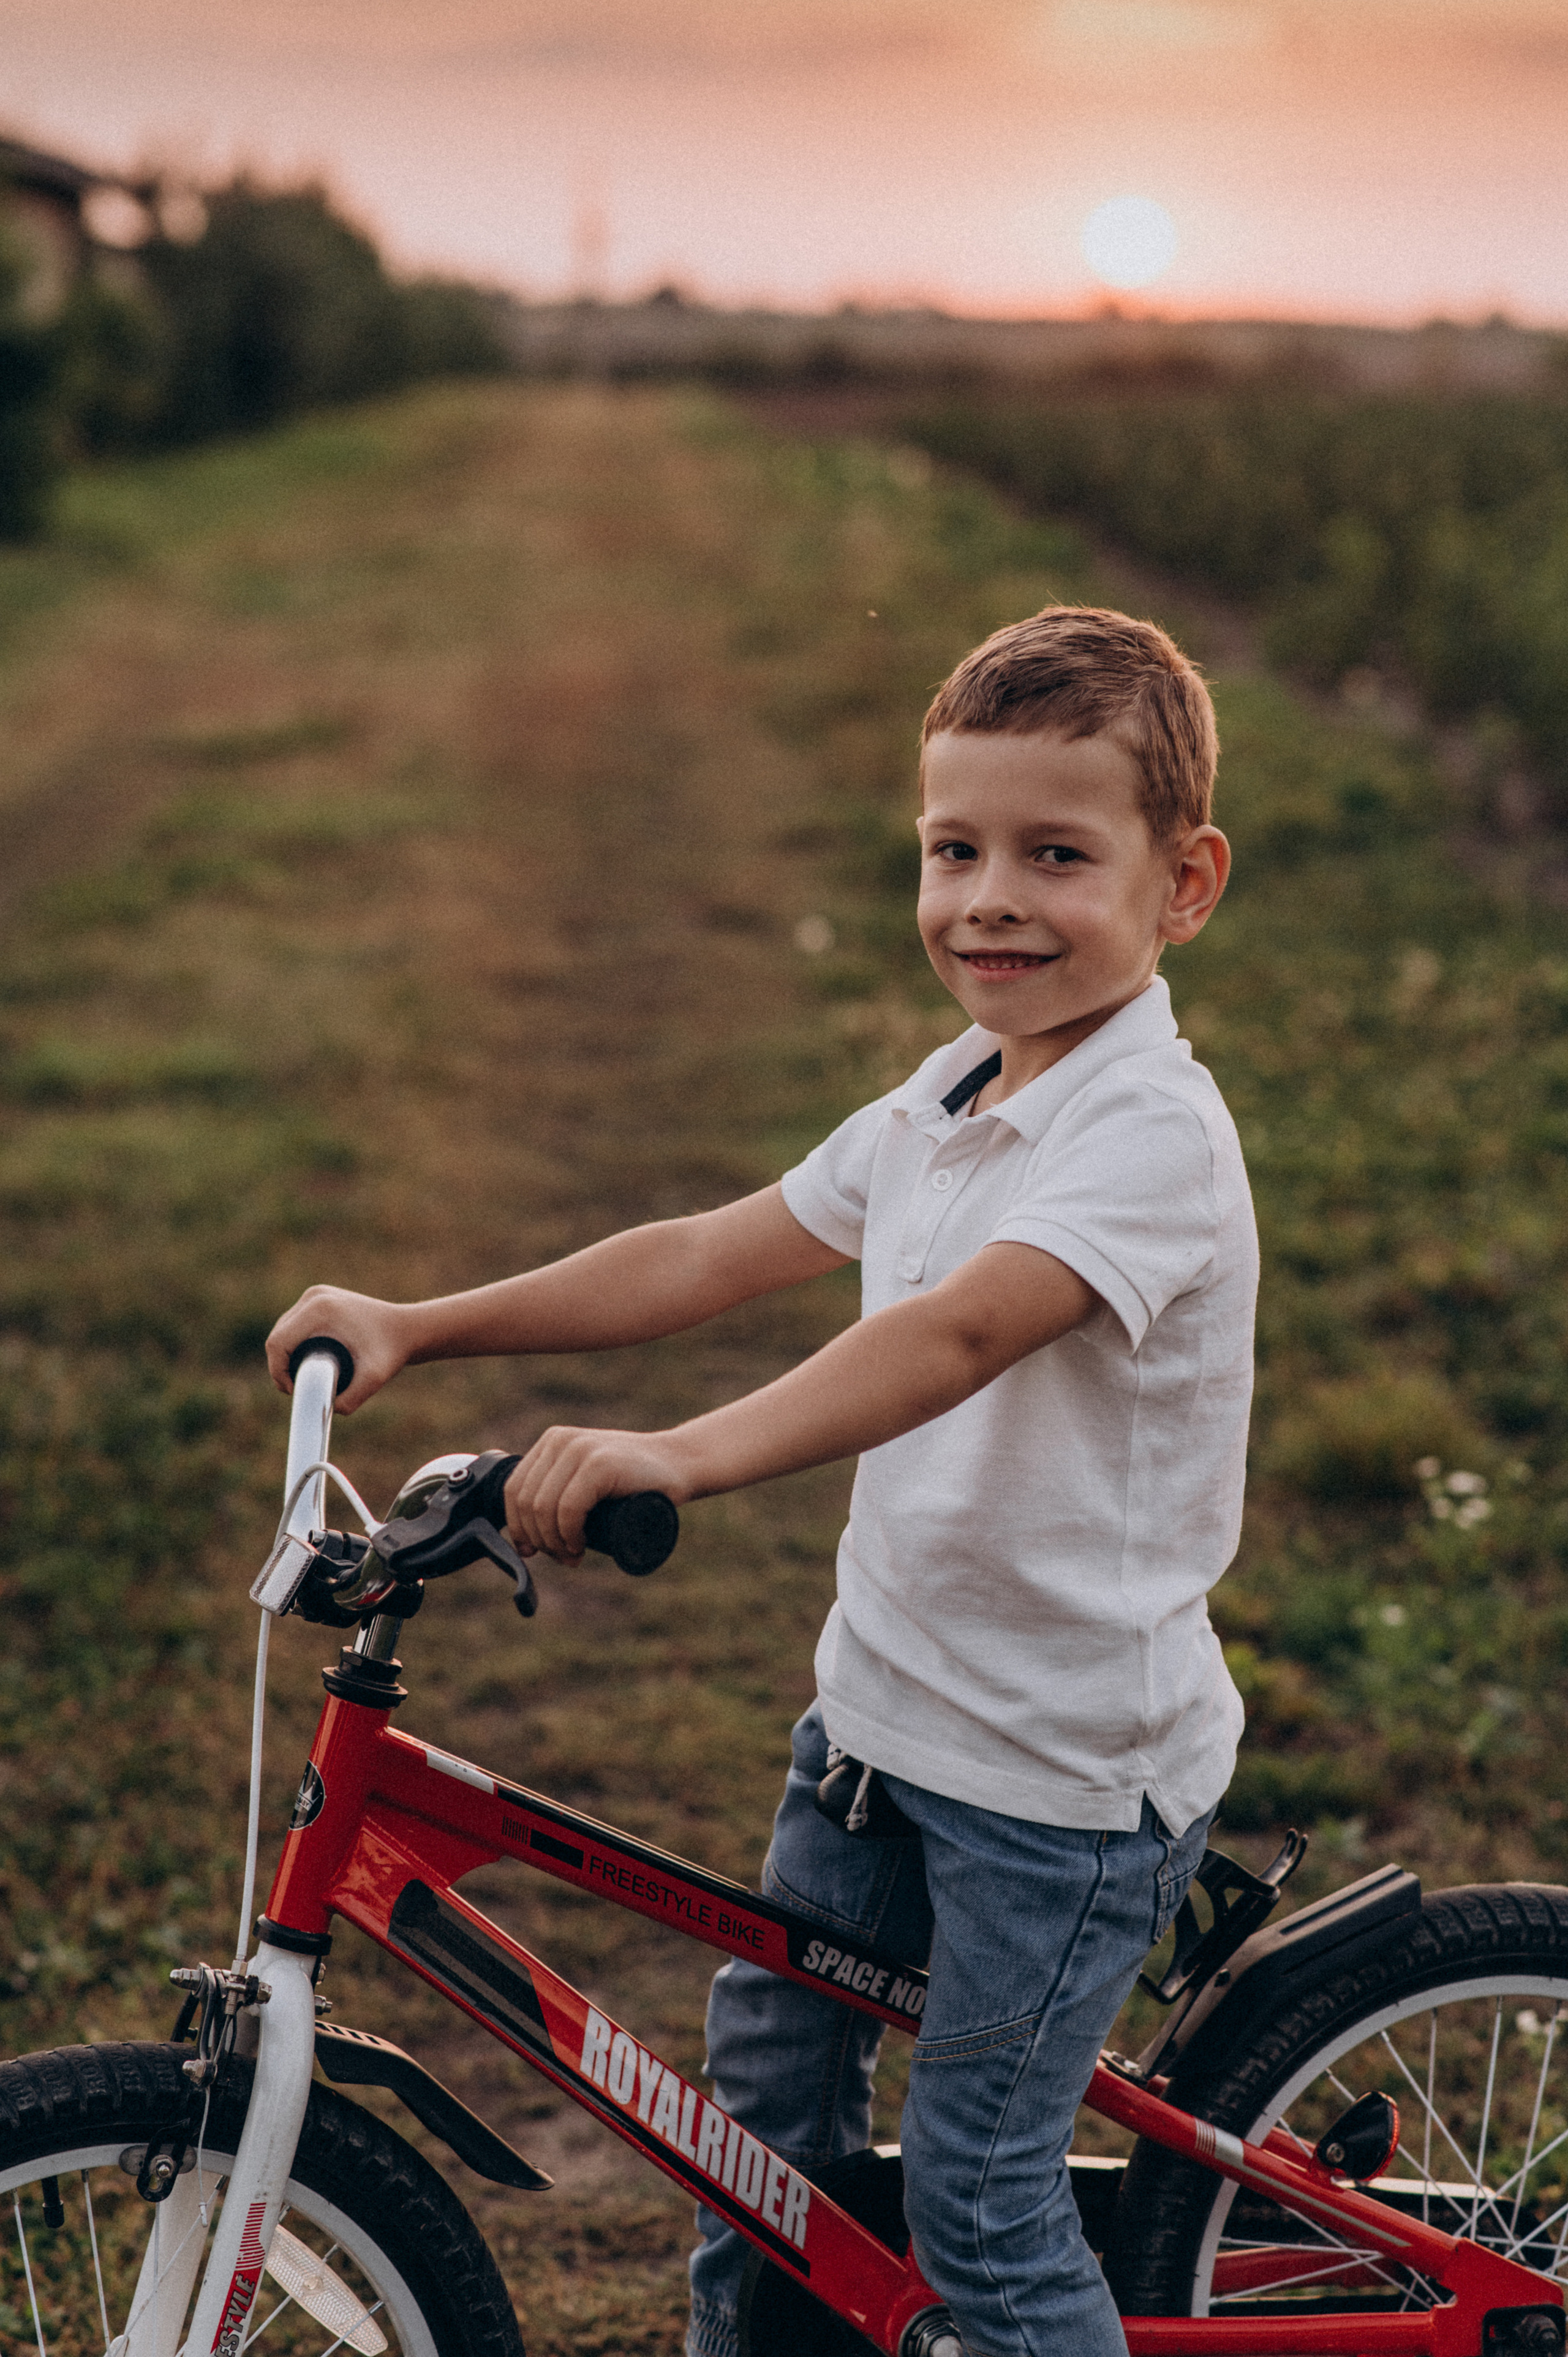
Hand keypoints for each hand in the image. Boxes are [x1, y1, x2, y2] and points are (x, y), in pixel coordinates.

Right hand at [265, 1285, 415, 1412]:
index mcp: (320, 1310)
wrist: (406, 1329)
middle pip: (278, 1336)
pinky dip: (292, 1343)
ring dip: (285, 1355)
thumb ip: (352, 1399)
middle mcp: (314, 1297)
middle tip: (297, 1390)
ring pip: (284, 1330)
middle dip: (281, 1366)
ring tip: (299, 1380)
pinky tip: (303, 1361)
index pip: (278, 1343)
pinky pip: (294, 1324)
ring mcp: (316, 1295)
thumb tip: (327, 1410)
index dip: (278, 1372)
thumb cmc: (391, 1351)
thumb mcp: (375, 1378)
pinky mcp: (320, 1298)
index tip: (295, 1391)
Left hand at [504, 1426, 692, 1562]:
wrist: (679, 1464)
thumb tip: (522, 1537)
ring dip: (554, 1543)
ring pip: (543, 1509)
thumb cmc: (633, 1482)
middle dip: (539, 1541)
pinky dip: (568, 1534)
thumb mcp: (587, 1477)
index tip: (532, 1552)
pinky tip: (580, 1545)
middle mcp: (560, 1441)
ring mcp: (579, 1449)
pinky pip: (567, 1508)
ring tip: (574, 1555)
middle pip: (527, 1503)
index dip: (518, 1528)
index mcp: (551, 1442)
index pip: (514, 1491)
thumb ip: (559, 1488)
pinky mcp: (599, 1464)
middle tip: (565, 1558)